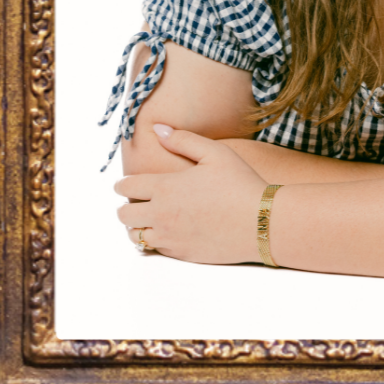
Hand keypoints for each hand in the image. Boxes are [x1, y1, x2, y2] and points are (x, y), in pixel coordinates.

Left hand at [115, 124, 266, 263]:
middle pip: (124, 214)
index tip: (124, 184)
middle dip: (125, 206)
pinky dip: (155, 241)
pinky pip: (155, 250)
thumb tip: (158, 129)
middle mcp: (161, 214)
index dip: (121, 184)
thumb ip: (183, 140)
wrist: (261, 222)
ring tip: (147, 219)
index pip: (127, 186)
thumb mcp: (215, 153)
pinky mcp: (181, 254)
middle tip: (134, 202)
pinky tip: (167, 232)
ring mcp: (170, 237)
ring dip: (137, 226)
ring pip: (135, 236)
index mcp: (165, 187)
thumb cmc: (240, 184)